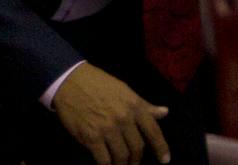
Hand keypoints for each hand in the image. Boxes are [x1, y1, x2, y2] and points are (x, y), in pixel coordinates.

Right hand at [53, 62, 170, 164]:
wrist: (72, 82)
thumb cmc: (100, 85)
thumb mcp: (126, 91)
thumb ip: (144, 105)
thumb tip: (164, 112)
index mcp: (135, 106)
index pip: (153, 130)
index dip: (161, 147)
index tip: (165, 160)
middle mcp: (124, 118)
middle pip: (137, 147)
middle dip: (136, 160)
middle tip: (133, 164)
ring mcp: (108, 129)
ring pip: (122, 156)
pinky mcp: (91, 138)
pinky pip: (103, 159)